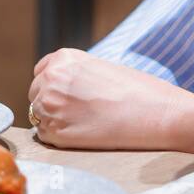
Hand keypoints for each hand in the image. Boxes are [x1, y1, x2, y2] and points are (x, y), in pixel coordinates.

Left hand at [28, 49, 186, 149]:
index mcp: (64, 58)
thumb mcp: (104, 68)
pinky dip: (60, 135)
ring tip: (85, 121)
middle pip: (36, 93)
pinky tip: (84, 132)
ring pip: (39, 115)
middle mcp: (51, 79)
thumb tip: (64, 89)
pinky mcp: (54, 133)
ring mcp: (50, 106)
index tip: (69, 93)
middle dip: (53, 101)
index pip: (42, 71)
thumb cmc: (139, 90)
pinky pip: (45, 135)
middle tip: (80, 110)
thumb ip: (78, 74)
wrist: (157, 114)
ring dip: (55, 119)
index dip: (54, 84)